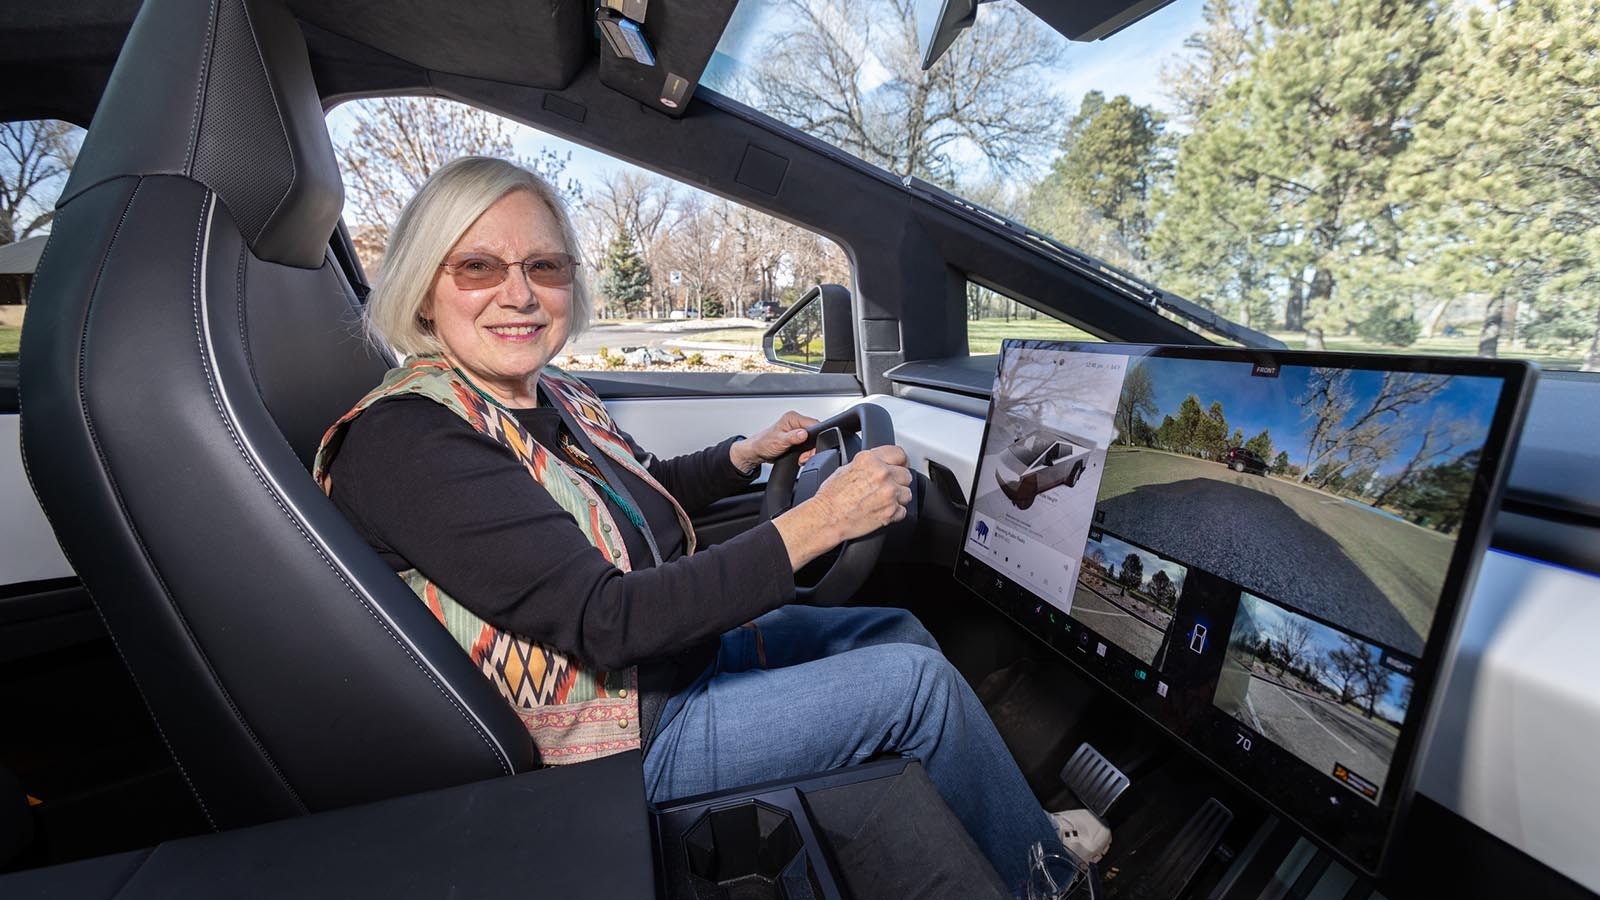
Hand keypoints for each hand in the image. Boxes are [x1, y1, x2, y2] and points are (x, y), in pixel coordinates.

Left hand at [730, 410, 818, 472]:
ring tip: (800, 456)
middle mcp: (795, 422)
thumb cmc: (763, 444)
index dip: (815, 437)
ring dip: (808, 450)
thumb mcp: (779, 441)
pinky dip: (806, 451)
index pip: (813, 423)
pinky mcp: (797, 437)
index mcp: (792, 418)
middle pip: (814, 433)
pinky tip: (799, 455)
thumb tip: (803, 434)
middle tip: (803, 455)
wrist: (757, 452)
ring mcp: (796, 430)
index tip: (810, 447)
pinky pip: (808, 444)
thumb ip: (792, 437)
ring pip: (812, 440)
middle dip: (811, 447)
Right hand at [772, 445, 912, 569]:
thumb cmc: (831, 497)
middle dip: (898, 482)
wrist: (826, 518)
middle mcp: (882, 474)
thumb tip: (879, 463)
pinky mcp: (891, 512)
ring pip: (907, 493)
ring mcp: (889, 493)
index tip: (901, 466)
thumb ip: (868, 463)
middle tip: (886, 488)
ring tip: (882, 501)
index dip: (901, 461)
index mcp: (870, 460)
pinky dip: (894, 513)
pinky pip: (903, 511)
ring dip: (898, 498)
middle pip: (906, 474)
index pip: (899, 454)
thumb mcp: (846, 468)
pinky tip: (881, 511)